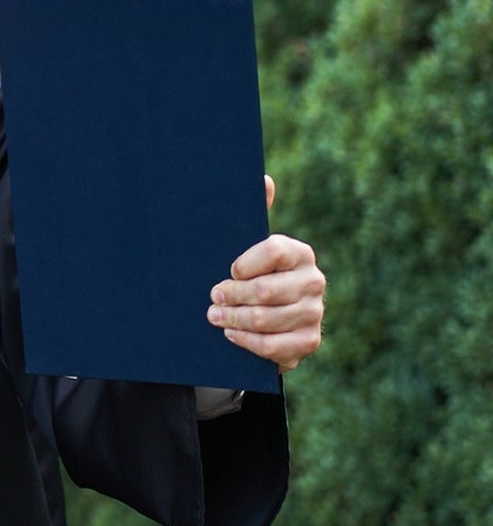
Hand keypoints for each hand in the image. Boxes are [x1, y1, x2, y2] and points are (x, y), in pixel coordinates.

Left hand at [207, 176, 324, 371]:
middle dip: (231, 295)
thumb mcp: (247, 246)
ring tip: (214, 316)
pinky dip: (247, 341)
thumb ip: (254, 213)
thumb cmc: (250, 275)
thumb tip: (264, 179)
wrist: (265, 318)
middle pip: (265, 290)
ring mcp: (314, 313)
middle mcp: (313, 281)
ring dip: (233, 319)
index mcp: (299, 253)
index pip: (273, 251)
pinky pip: (273, 346)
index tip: (228, 270)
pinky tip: (231, 334)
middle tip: (212, 297)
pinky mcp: (308, 341)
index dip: (245, 263)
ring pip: (265, 319)